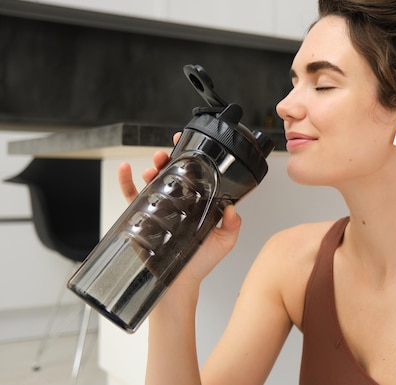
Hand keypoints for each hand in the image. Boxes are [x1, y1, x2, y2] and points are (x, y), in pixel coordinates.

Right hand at [116, 132, 241, 286]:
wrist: (177, 286)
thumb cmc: (199, 265)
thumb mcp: (223, 243)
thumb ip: (231, 226)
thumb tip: (233, 210)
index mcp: (197, 205)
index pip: (195, 176)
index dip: (193, 160)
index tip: (193, 145)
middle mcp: (178, 204)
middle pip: (173, 174)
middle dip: (169, 159)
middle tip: (168, 154)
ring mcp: (160, 210)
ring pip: (153, 182)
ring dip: (152, 168)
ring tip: (154, 164)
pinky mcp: (142, 219)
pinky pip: (131, 197)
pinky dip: (125, 182)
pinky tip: (126, 170)